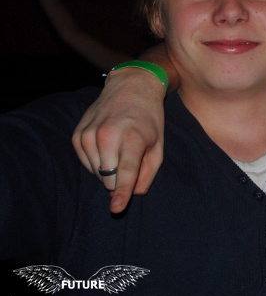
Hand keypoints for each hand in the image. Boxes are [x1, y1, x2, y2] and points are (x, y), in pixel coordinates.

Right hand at [72, 68, 165, 212]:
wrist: (130, 87)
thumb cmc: (149, 119)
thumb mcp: (158, 145)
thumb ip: (148, 172)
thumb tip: (134, 193)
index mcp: (132, 138)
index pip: (125, 172)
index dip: (122, 193)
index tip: (117, 209)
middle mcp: (107, 136)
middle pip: (109, 179)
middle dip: (120, 180)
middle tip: (132, 157)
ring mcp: (89, 135)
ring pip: (97, 174)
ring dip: (109, 170)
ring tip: (120, 147)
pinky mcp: (77, 136)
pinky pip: (87, 164)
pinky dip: (98, 162)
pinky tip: (108, 146)